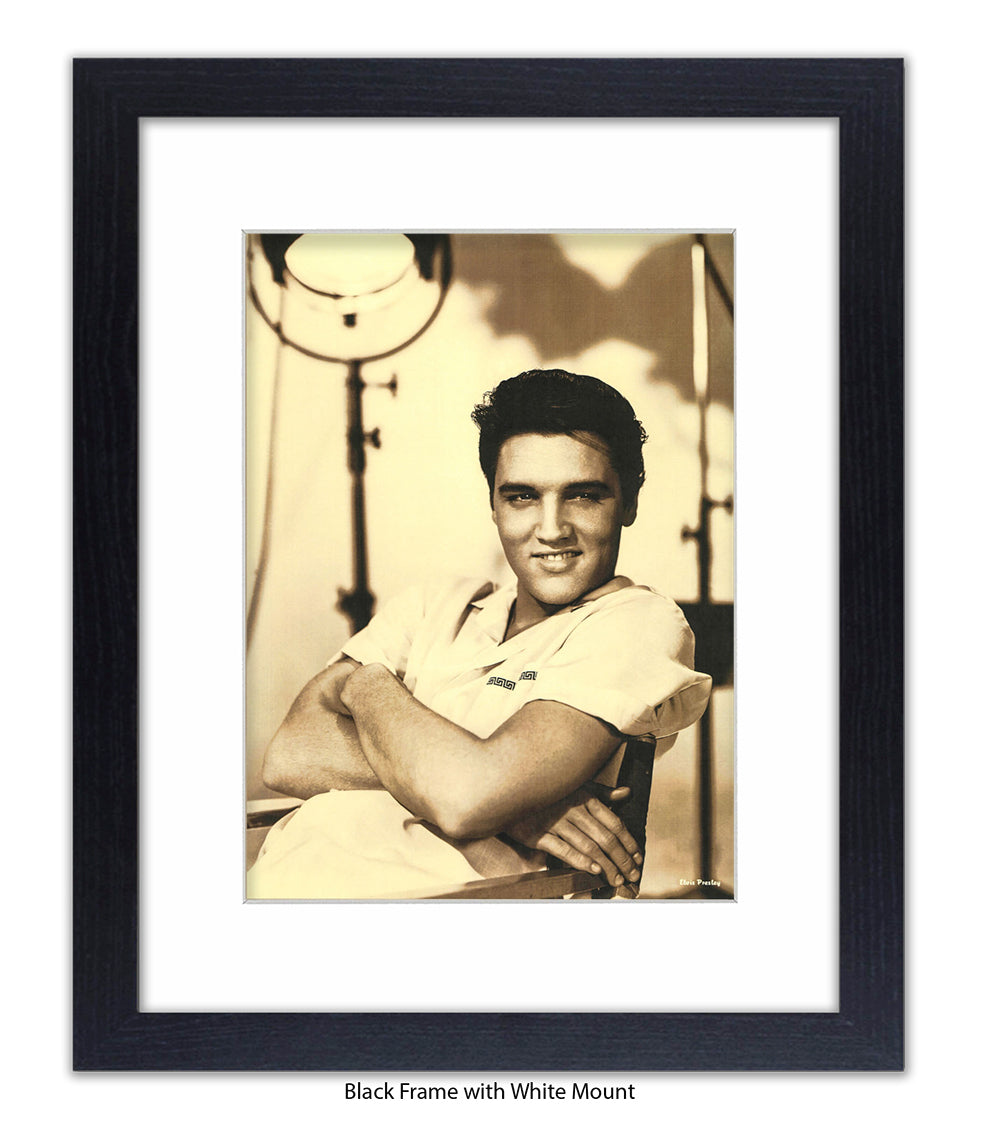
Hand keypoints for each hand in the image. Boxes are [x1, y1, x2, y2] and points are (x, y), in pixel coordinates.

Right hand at [504, 783, 642, 891]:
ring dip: (606, 865)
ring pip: (588, 847)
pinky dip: (580, 861)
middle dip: (622, 859)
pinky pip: (563, 850)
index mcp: (585, 797)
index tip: (638, 857)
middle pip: (605, 838)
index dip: (629, 842)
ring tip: (617, 879)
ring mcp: (555, 822)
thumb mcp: (576, 785)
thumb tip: (627, 793)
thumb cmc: (548, 789)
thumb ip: (602, 793)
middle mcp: (573, 809)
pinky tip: (593, 871)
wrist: (509, 790)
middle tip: (632, 875)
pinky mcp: (538, 835)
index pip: (615, 823)